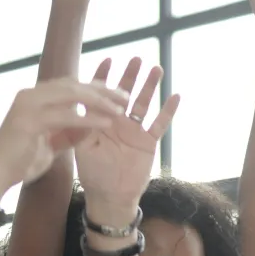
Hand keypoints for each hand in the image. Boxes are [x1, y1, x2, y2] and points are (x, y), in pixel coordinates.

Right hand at [0, 79, 127, 196]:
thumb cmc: (21, 160)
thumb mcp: (51, 143)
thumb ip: (69, 132)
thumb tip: (91, 125)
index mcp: (34, 97)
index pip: (70, 85)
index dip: (95, 87)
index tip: (117, 94)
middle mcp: (30, 95)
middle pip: (73, 84)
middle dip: (102, 89)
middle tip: (125, 97)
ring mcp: (28, 104)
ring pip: (71, 94)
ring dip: (99, 101)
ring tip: (120, 109)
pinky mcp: (29, 119)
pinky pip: (66, 115)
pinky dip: (87, 119)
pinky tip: (105, 123)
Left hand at [75, 57, 179, 207]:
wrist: (111, 197)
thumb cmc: (93, 174)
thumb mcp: (83, 149)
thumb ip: (82, 126)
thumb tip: (79, 104)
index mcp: (99, 121)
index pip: (101, 94)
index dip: (103, 77)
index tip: (108, 59)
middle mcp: (118, 122)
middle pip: (124, 93)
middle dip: (129, 76)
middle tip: (136, 58)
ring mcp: (134, 131)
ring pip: (143, 104)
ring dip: (149, 87)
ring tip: (156, 69)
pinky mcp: (148, 142)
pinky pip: (160, 124)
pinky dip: (167, 111)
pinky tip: (175, 96)